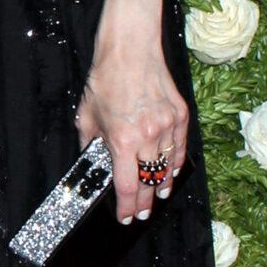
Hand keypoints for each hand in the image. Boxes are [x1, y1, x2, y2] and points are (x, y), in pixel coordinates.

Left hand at [74, 40, 187, 225]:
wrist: (130, 49)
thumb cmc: (106, 79)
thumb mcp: (86, 116)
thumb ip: (90, 143)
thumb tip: (93, 161)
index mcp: (122, 140)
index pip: (127, 186)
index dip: (126, 207)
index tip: (125, 217)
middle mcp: (147, 136)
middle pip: (149, 181)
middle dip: (145, 202)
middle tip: (142, 213)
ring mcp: (167, 125)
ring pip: (167, 166)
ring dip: (161, 184)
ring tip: (157, 195)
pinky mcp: (179, 114)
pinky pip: (180, 146)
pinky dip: (176, 162)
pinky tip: (171, 171)